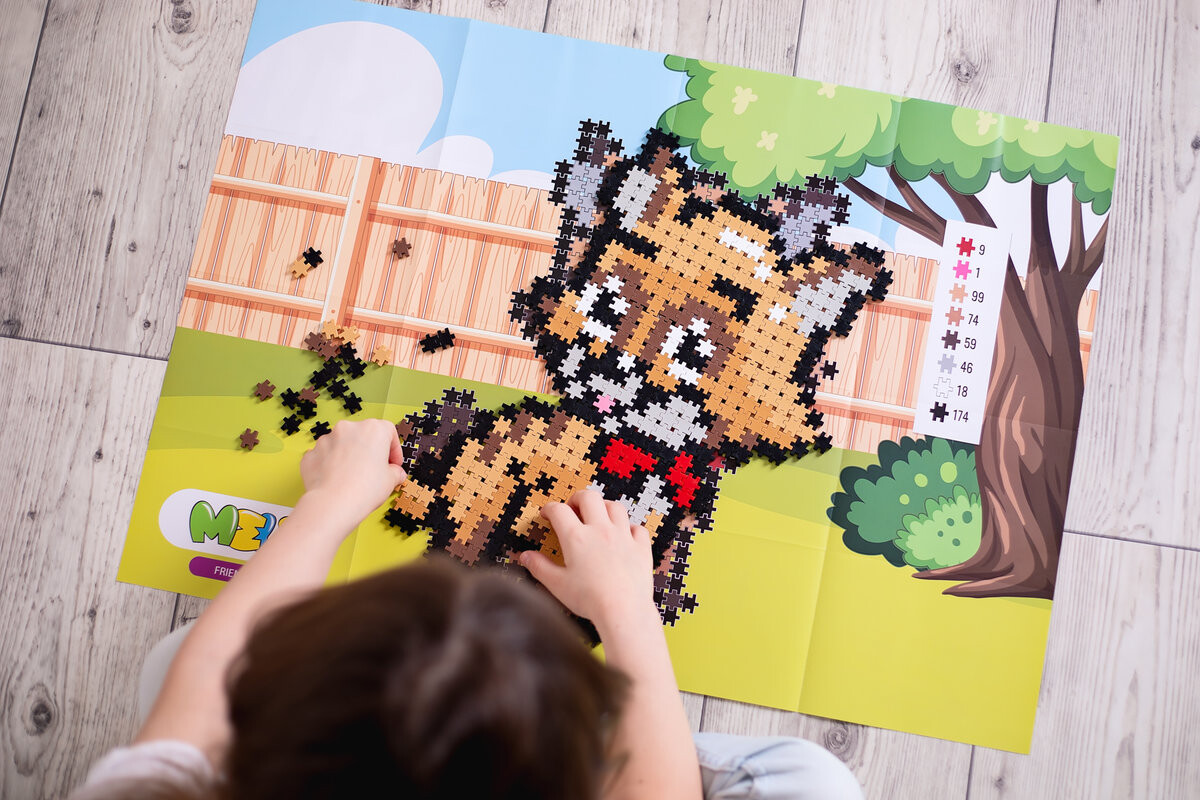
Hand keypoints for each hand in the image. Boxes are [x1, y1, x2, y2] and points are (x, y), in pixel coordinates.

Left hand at [299, 419, 406, 525]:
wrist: (332, 504)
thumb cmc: (364, 489)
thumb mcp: (391, 480)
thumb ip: (395, 472)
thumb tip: (395, 473)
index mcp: (373, 429)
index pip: (389, 432)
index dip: (394, 450)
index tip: (393, 464)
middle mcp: (349, 429)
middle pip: (364, 436)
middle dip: (370, 451)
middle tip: (374, 471)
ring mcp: (327, 440)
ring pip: (343, 444)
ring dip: (349, 457)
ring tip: (353, 478)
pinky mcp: (312, 453)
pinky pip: (325, 456)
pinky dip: (331, 465)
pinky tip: (337, 481)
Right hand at [519, 489, 654, 635]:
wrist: (623, 610)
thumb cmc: (590, 599)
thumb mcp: (557, 584)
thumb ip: (539, 567)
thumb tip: (525, 556)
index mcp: (576, 538)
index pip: (559, 511)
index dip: (549, 508)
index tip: (547, 514)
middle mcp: (600, 531)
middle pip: (589, 498)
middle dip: (577, 498)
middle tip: (572, 508)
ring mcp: (623, 537)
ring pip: (615, 507)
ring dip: (604, 507)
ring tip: (598, 516)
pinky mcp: (641, 548)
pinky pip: (638, 528)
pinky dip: (630, 528)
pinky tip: (625, 535)